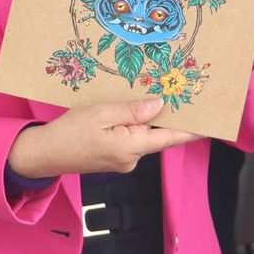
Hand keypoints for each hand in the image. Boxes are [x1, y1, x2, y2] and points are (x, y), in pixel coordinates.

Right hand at [7, 97, 201, 178]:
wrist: (43, 154)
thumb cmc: (68, 133)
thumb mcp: (101, 113)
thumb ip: (132, 110)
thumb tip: (159, 105)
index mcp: (131, 147)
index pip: (169, 138)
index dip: (191, 130)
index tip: (209, 123)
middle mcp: (131, 158)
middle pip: (156, 134)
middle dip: (163, 116)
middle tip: (175, 92)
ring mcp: (123, 161)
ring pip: (141, 135)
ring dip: (142, 119)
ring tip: (141, 96)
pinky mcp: (114, 159)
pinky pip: (129, 139)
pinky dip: (129, 126)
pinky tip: (120, 112)